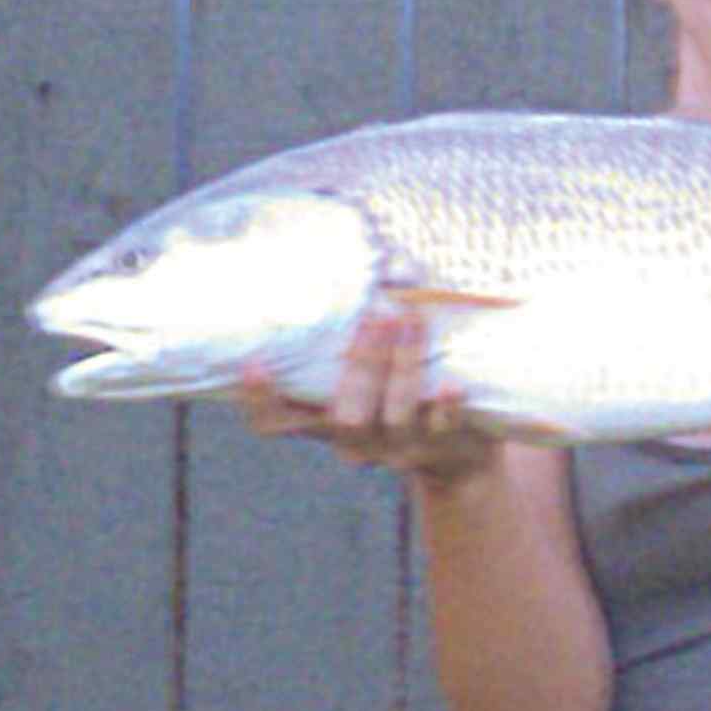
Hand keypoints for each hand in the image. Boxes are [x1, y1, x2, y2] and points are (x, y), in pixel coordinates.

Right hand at [238, 313, 497, 487]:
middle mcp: (354, 442)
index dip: (261, 400)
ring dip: (403, 367)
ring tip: (412, 321)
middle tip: (375, 316)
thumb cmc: (398, 388)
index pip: (276, 423)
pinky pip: (441, 431)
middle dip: (361, 364)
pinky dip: (445, 407)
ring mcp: (396, 450)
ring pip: (394, 417)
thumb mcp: (369, 363)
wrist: (456, 448)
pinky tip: (450, 385)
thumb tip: (381, 260)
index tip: (254, 362)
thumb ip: (362, 322)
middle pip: (345, 416)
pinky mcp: (439, 450)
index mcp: (323, 422)